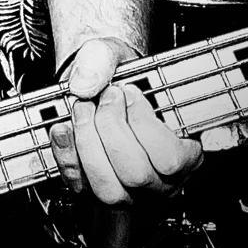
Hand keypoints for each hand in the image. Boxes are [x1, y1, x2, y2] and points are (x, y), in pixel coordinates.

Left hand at [49, 38, 202, 205]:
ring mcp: (130, 193)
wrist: (98, 88)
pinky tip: (63, 128)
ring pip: (110, 190)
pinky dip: (67, 155)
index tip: (128, 92)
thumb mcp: (117, 54)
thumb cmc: (119, 78)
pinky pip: (81, 188)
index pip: (171, 158)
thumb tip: (83, 85)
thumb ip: (101, 58)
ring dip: (87, 143)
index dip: (144, 124)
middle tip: (104, 97)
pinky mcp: (97, 192)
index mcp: (184, 151)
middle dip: (111, 127)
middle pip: (137, 175)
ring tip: (83, 109)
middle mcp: (160, 180)